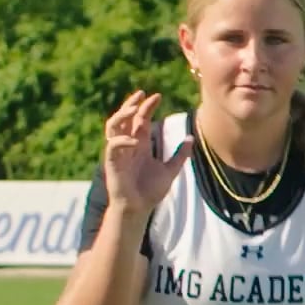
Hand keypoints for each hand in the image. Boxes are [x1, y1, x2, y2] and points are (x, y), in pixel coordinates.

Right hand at [100, 92, 187, 215]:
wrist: (139, 209)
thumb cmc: (150, 192)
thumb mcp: (170, 170)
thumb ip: (180, 155)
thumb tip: (192, 138)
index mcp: (140, 144)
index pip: (141, 119)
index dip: (147, 106)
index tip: (157, 96)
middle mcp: (128, 145)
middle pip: (125, 118)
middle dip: (131, 104)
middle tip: (141, 94)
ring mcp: (119, 153)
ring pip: (112, 126)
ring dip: (120, 115)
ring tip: (132, 109)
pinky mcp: (113, 163)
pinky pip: (113, 146)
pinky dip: (123, 141)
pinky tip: (135, 140)